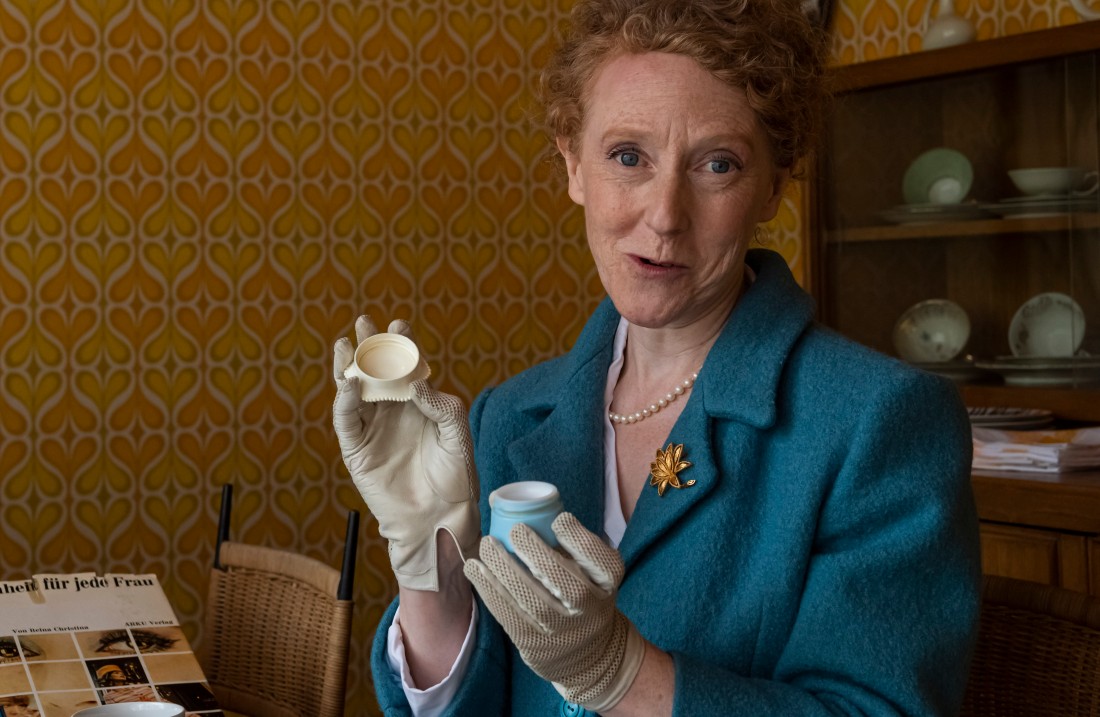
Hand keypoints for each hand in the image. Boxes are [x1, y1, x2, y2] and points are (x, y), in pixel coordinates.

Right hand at [332, 316, 479, 591]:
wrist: (439, 517)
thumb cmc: (455, 478)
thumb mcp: (458, 436)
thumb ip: (442, 406)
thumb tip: (418, 382)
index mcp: (420, 405)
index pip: (408, 368)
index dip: (402, 346)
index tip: (400, 324)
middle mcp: (394, 412)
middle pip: (377, 373)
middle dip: (369, 346)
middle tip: (364, 322)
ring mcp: (373, 429)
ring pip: (356, 391)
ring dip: (349, 367)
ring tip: (345, 343)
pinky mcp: (357, 449)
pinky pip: (347, 420)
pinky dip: (344, 399)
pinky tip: (348, 381)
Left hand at [463, 512, 645, 711]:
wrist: (587, 652)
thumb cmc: (584, 593)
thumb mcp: (594, 571)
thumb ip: (573, 546)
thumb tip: (529, 509)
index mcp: (608, 585)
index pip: (602, 562)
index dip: (579, 540)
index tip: (558, 520)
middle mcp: (590, 611)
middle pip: (565, 584)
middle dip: (537, 554)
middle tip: (515, 529)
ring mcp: (561, 632)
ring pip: (531, 602)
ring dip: (504, 570)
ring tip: (487, 545)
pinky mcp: (534, 644)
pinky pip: (509, 616)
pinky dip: (489, 590)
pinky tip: (475, 569)